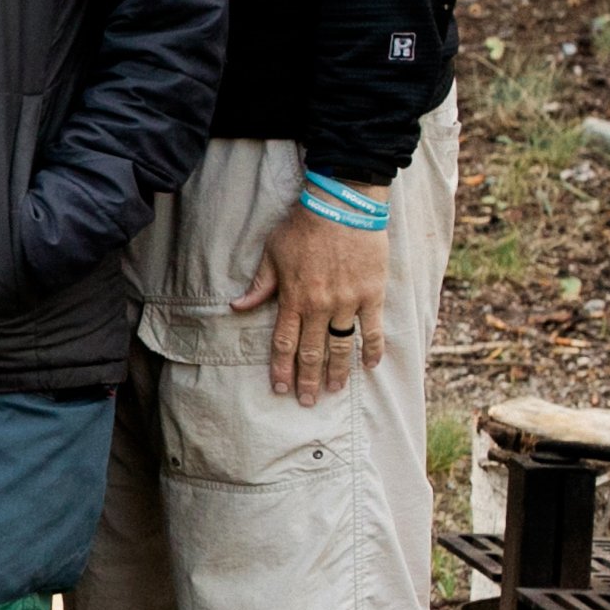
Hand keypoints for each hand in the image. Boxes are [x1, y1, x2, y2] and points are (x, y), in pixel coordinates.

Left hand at [234, 200, 392, 405]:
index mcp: (293, 298)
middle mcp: (319, 306)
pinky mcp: (372, 295)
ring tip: (334, 390)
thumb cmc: (303, 228)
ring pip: (341, 346)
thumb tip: (237, 307)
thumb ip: (259, 286)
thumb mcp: (272, 255)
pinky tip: (369, 366)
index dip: (281, 368)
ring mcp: (348, 302)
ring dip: (337, 372)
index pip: (283, 342)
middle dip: (308, 379)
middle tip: (308, 402)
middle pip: (312, 351)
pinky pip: (372, 330)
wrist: (342, 207)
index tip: (280, 388)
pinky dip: (371, 350)